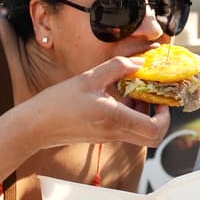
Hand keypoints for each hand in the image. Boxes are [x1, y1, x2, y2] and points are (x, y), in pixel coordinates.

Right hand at [22, 57, 170, 148]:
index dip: (165, 116)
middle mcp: (115, 132)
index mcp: (115, 118)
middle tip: (154, 99)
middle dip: (160, 119)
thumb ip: (117, 67)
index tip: (161, 99)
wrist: (35, 127)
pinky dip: (131, 117)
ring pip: (140, 135)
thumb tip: (139, 62)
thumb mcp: (88, 77)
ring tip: (134, 94)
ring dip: (144, 116)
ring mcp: (109, 137)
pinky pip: (126, 131)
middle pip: (153, 138)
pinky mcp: (102, 137)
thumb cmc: (58, 103)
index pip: (155, 129)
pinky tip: (119, 99)